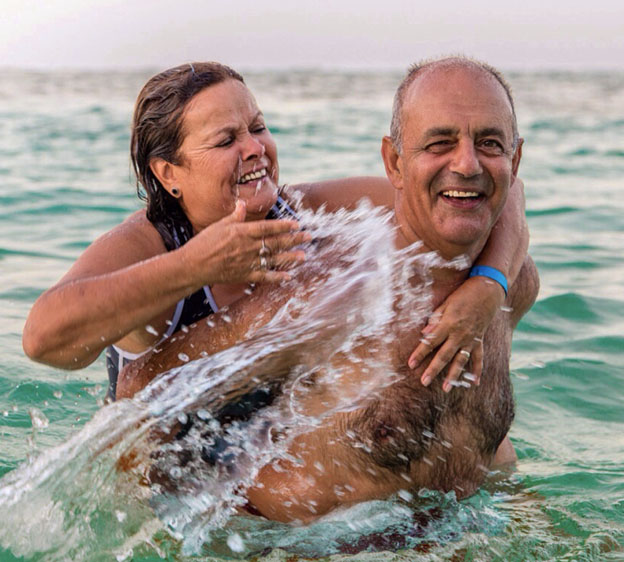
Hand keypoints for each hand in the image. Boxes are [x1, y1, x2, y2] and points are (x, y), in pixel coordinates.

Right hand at [183, 200, 311, 285]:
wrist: (194, 265)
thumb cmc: (204, 243)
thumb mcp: (220, 225)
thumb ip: (235, 216)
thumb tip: (242, 204)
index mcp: (243, 232)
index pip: (268, 227)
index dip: (284, 226)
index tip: (297, 224)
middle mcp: (249, 247)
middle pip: (276, 242)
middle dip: (294, 239)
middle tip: (308, 237)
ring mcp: (248, 262)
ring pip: (274, 259)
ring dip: (290, 257)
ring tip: (304, 255)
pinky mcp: (245, 275)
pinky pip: (265, 276)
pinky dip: (277, 277)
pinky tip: (288, 276)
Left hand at [407, 276, 505, 391]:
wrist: (488, 291)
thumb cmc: (463, 294)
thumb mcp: (446, 303)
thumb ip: (435, 319)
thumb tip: (424, 334)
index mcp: (449, 324)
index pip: (430, 342)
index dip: (419, 354)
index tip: (410, 364)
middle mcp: (460, 334)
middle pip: (444, 355)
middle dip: (433, 370)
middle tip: (423, 382)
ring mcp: (471, 339)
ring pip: (461, 361)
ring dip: (453, 375)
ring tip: (446, 388)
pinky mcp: (480, 340)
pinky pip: (479, 358)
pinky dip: (477, 370)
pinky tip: (474, 383)